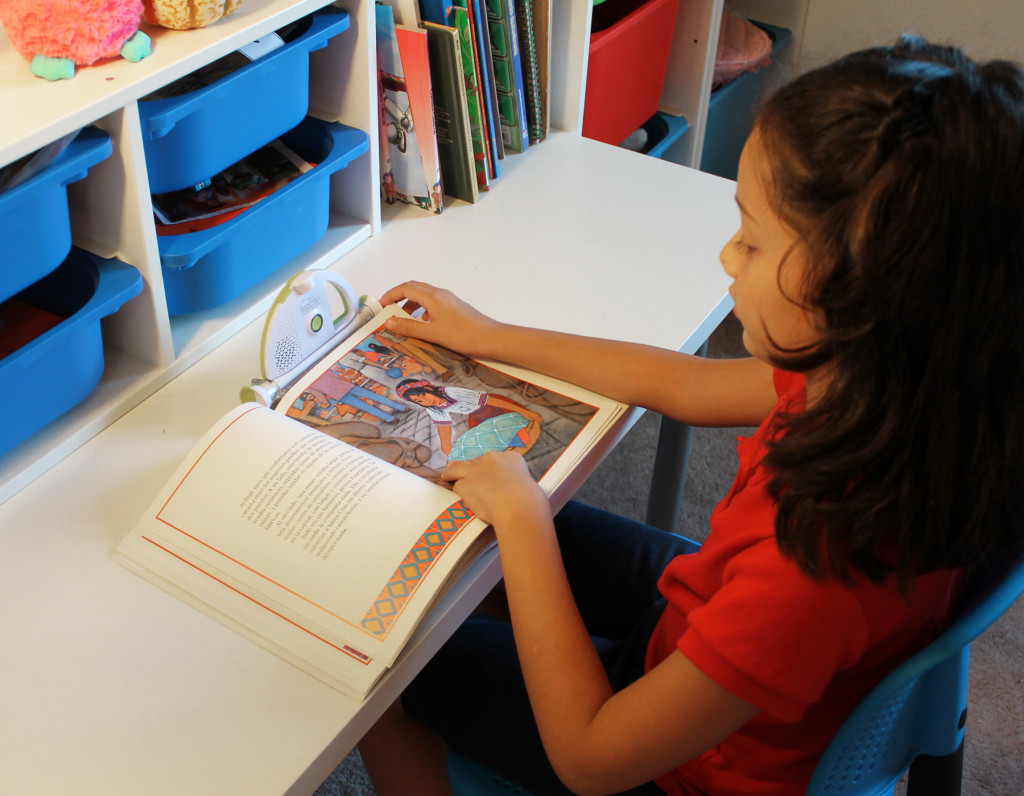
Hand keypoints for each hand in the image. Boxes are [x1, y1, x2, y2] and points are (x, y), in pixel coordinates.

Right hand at [379, 281, 500, 355]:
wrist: (491, 338)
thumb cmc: (463, 335)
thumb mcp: (432, 333)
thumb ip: (409, 327)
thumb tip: (388, 322)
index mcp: (433, 297)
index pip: (405, 288)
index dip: (390, 295)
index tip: (380, 306)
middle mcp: (440, 294)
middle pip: (414, 288)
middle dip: (398, 296)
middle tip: (388, 310)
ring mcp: (448, 300)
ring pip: (424, 295)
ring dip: (410, 303)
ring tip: (403, 319)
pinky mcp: (454, 307)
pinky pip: (433, 302)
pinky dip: (422, 308)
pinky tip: (423, 323)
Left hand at [442, 452, 548, 526]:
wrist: (517, 504)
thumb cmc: (530, 500)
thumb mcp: (529, 486)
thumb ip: (517, 485)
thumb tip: (516, 492)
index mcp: (511, 458)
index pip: (497, 460)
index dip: (492, 469)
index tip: (492, 476)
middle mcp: (492, 459)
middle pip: (477, 461)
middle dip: (473, 469)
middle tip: (469, 476)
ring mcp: (476, 470)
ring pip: (458, 467)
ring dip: (452, 472)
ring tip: (447, 476)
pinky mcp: (465, 483)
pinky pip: (457, 487)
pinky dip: (457, 493)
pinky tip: (454, 496)